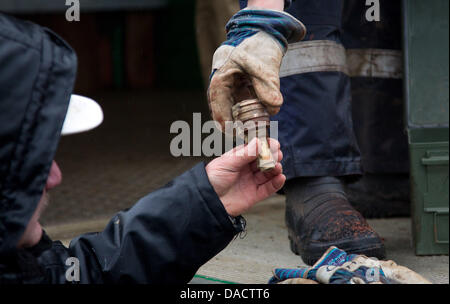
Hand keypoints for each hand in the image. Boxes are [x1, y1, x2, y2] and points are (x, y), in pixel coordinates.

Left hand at [206, 138, 285, 216]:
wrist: (208, 200)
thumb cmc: (212, 179)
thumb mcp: (228, 162)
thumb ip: (245, 154)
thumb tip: (258, 141)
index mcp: (239, 158)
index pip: (256, 150)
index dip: (266, 146)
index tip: (274, 143)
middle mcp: (247, 169)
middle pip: (264, 161)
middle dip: (272, 157)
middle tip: (277, 154)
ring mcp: (251, 181)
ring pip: (268, 174)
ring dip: (275, 169)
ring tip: (277, 167)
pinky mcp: (254, 194)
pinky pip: (268, 188)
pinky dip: (276, 183)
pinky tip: (280, 178)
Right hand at [207, 8, 304, 131]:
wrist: (264, 36)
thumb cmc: (257, 47)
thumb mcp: (262, 65)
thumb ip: (268, 85)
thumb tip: (274, 108)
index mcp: (219, 84)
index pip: (219, 114)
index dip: (230, 129)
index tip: (244, 138)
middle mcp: (222, 92)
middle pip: (227, 119)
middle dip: (240, 130)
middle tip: (256, 138)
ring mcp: (232, 94)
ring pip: (237, 117)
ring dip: (248, 124)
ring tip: (262, 130)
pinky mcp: (243, 95)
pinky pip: (247, 111)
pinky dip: (255, 116)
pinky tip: (266, 119)